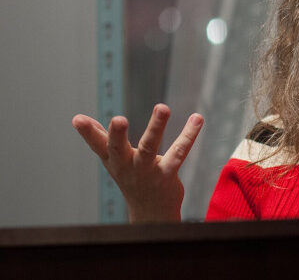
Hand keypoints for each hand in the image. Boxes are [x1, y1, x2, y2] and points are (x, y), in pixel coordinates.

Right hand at [72, 104, 203, 222]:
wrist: (151, 214)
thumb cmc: (131, 180)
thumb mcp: (113, 160)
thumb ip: (99, 138)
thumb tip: (77, 118)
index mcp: (113, 160)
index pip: (97, 145)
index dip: (87, 133)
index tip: (78, 119)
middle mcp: (127, 166)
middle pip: (118, 149)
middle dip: (116, 134)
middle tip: (118, 119)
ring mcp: (147, 171)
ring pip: (149, 147)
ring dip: (155, 127)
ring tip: (162, 107)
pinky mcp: (167, 174)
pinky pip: (179, 153)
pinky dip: (188, 135)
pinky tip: (197, 118)